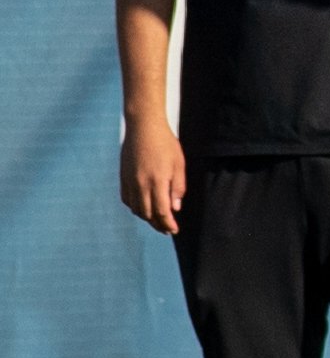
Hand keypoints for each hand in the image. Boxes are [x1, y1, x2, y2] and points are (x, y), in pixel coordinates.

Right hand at [121, 116, 185, 235]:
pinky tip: (143, 207)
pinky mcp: (123, 178)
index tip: (174, 230)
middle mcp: (141, 184)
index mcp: (157, 181)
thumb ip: (177, 187)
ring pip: (136, 209)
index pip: (162, 212)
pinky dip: (135, 207)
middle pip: (147, 214)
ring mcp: (129, 182)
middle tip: (167, 228)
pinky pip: (127, 200)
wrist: (143, 127)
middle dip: (158, 224)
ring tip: (157, 219)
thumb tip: (175, 208)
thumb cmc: (165, 143)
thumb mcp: (179, 163)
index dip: (168, 224)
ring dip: (147, 217)